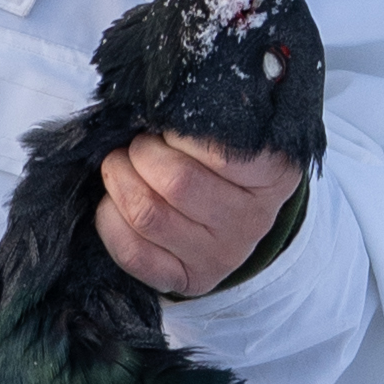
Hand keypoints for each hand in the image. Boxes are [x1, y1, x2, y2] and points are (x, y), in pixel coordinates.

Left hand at [94, 133, 299, 300]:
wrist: (237, 213)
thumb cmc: (226, 160)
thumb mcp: (235, 131)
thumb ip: (207, 116)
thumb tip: (155, 104)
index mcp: (273, 175)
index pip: (219, 153)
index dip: (178, 134)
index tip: (167, 127)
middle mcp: (251, 221)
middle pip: (176, 183)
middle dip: (140, 154)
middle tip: (136, 146)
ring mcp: (221, 256)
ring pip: (148, 216)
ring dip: (119, 181)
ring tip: (119, 166)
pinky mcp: (189, 280)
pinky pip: (134, 254)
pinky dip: (110, 222)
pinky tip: (113, 204)